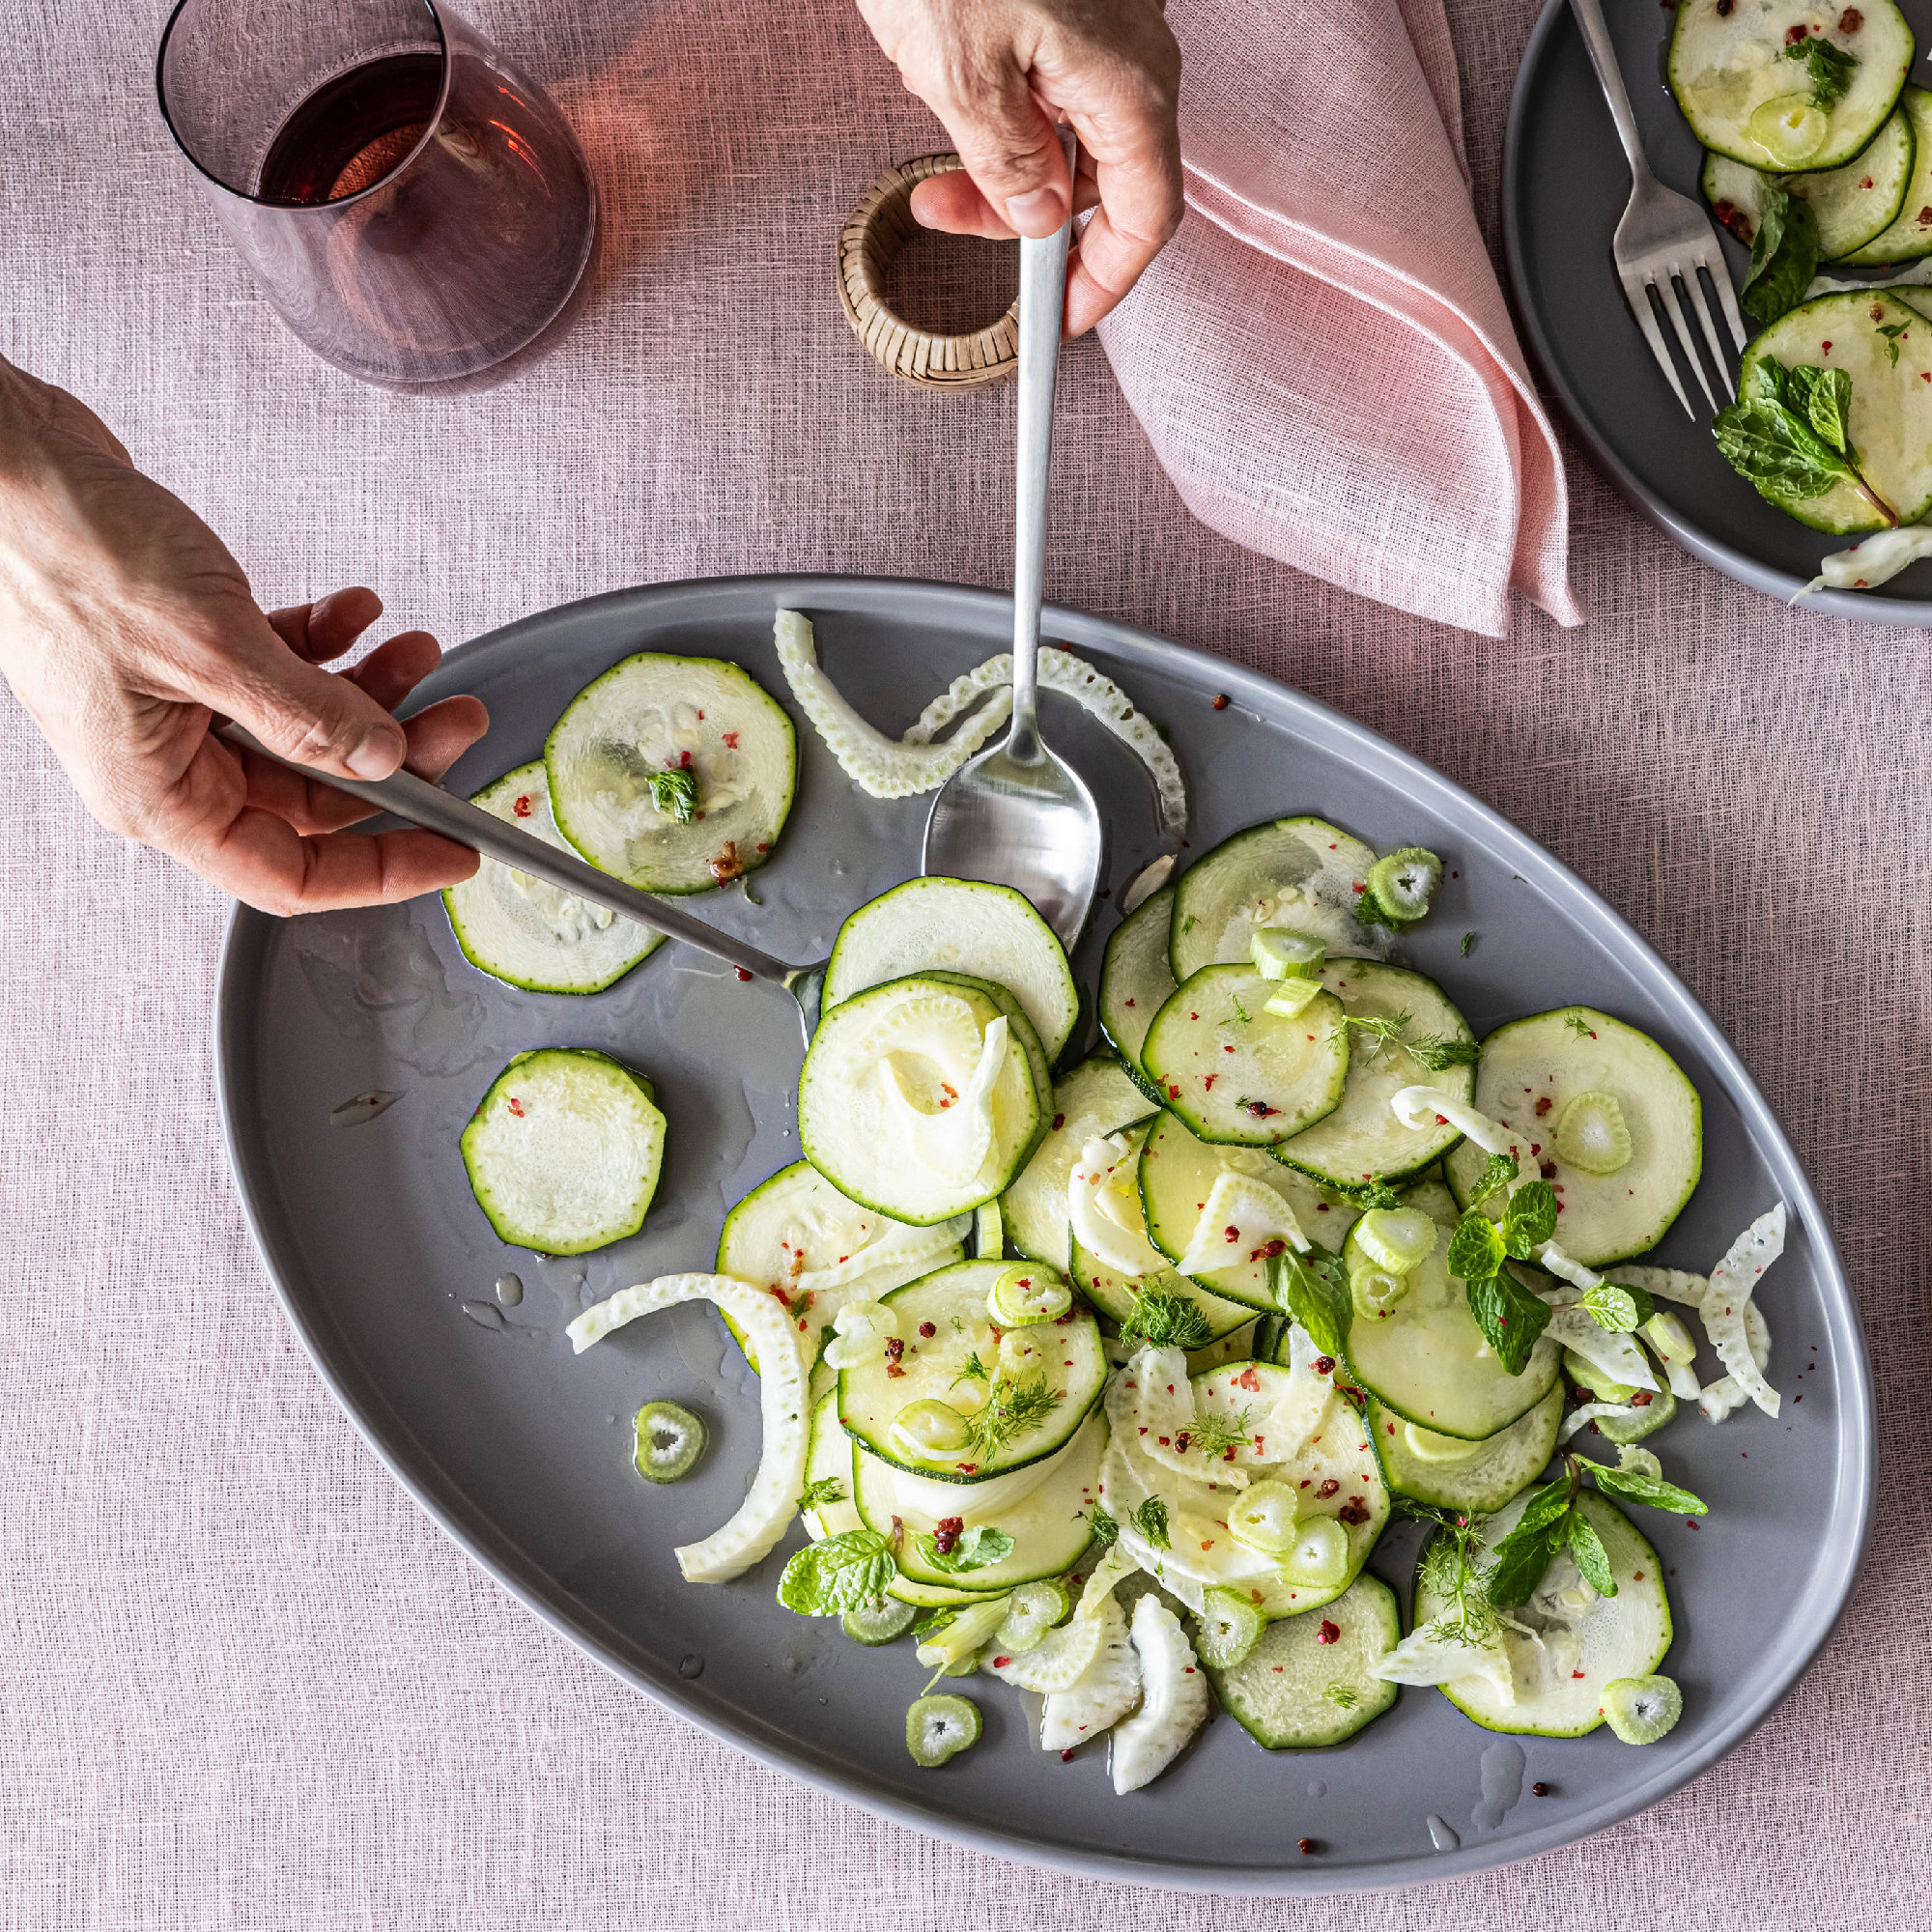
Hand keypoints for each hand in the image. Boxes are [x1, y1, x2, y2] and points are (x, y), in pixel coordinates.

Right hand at [0, 357, 486, 915]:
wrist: (7, 460)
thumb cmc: (69, 550)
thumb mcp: (213, 645)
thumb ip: (308, 716)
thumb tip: (385, 760)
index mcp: (159, 799)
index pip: (289, 873)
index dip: (382, 870)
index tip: (456, 850)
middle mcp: (167, 766)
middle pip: (312, 796)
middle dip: (393, 755)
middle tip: (458, 715)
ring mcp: (173, 710)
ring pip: (302, 729)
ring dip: (368, 692)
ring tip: (418, 646)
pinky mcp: (180, 654)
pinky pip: (275, 671)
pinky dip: (324, 645)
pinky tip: (358, 609)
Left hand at [855, 0, 1182, 335]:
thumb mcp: (959, 71)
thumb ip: (1004, 162)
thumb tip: (1033, 217)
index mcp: (1127, 80)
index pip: (1146, 217)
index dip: (1105, 281)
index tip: (1060, 321)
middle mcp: (1131, 51)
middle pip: (1101, 177)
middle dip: (1024, 218)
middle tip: (948, 220)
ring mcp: (1102, 22)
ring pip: (1069, 131)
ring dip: (1002, 163)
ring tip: (932, 156)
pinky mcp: (1066, 3)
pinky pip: (1048, 81)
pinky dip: (1001, 110)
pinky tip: (947, 86)